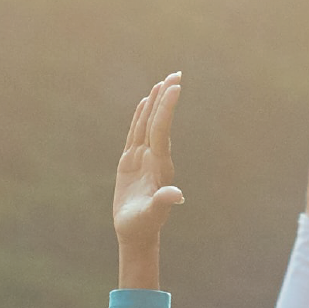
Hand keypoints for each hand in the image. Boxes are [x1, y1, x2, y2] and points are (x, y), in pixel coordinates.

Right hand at [112, 73, 184, 289]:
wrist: (136, 233)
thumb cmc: (143, 226)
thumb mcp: (152, 215)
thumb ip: (163, 203)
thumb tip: (177, 195)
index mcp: (160, 166)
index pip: (163, 130)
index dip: (167, 108)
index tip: (175, 87)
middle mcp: (154, 158)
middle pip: (159, 121)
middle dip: (166, 98)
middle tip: (176, 74)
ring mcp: (143, 158)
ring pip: (148, 124)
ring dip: (155, 103)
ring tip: (162, 82)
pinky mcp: (131, 162)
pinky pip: (136, 133)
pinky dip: (140, 117)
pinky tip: (144, 104)